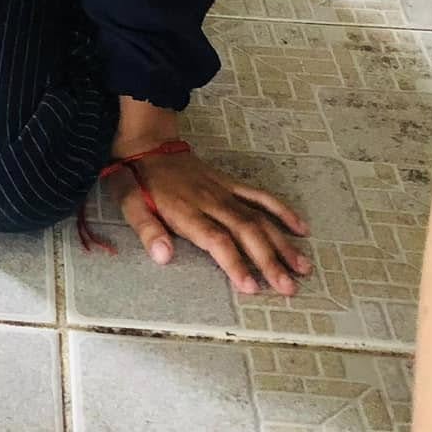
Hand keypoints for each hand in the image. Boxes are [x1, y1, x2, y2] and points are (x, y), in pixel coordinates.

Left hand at [110, 102, 310, 294]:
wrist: (147, 143)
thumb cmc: (136, 180)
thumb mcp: (128, 204)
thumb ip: (147, 230)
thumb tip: (163, 256)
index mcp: (186, 210)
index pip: (216, 239)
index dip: (235, 263)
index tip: (251, 287)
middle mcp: (211, 201)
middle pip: (246, 231)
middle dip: (269, 261)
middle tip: (289, 288)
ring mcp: (225, 191)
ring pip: (259, 217)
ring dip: (282, 242)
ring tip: (303, 267)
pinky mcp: (231, 183)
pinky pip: (261, 196)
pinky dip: (282, 210)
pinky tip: (301, 228)